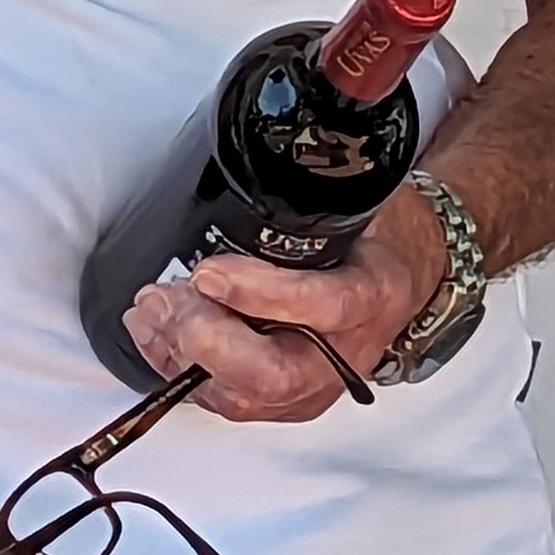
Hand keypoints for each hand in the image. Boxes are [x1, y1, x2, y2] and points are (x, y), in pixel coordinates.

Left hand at [121, 187, 448, 421]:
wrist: (403, 273)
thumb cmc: (377, 234)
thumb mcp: (363, 199)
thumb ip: (317, 190)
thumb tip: (267, 156)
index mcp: (374, 294)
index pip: (325, 306)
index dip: (260, 295)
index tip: (208, 273)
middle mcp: (345, 353)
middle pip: (275, 375)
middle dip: (207, 339)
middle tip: (167, 295)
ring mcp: (315, 384)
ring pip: (245, 397)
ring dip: (182, 351)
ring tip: (150, 305)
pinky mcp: (285, 398)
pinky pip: (226, 398)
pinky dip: (178, 364)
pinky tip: (153, 330)